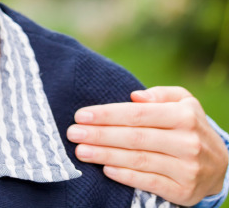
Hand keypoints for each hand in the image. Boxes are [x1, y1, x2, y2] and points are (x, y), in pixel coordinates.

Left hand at [66, 86, 227, 205]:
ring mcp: (187, 169)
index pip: (137, 115)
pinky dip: (125, 176)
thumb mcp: (184, 103)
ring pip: (138, 160)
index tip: (81, 115)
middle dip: (99, 135)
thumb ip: (161, 94)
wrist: (221, 166)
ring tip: (80, 151)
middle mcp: (187, 143)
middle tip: (72, 133)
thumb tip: (135, 95)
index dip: (106, 115)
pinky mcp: (183, 191)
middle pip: (134, 138)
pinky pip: (149, 183)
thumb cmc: (190, 127)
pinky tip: (105, 169)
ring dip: (105, 156)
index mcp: (184, 116)